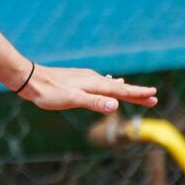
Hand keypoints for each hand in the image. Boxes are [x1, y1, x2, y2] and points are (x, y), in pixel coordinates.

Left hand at [17, 66, 157, 114]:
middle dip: (136, 94)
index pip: (121, 90)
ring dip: (125, 90)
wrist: (30, 79)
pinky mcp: (79, 80)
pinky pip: (102, 82)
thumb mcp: (72, 100)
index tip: (154, 95)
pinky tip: (113, 82)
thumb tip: (115, 105)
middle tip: (154, 99)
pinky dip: (112, 85)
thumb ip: (94, 102)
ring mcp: (86, 78)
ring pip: (111, 85)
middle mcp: (93, 79)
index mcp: (94, 84)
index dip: (137, 94)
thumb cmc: (49, 92)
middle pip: (119, 88)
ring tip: (138, 93)